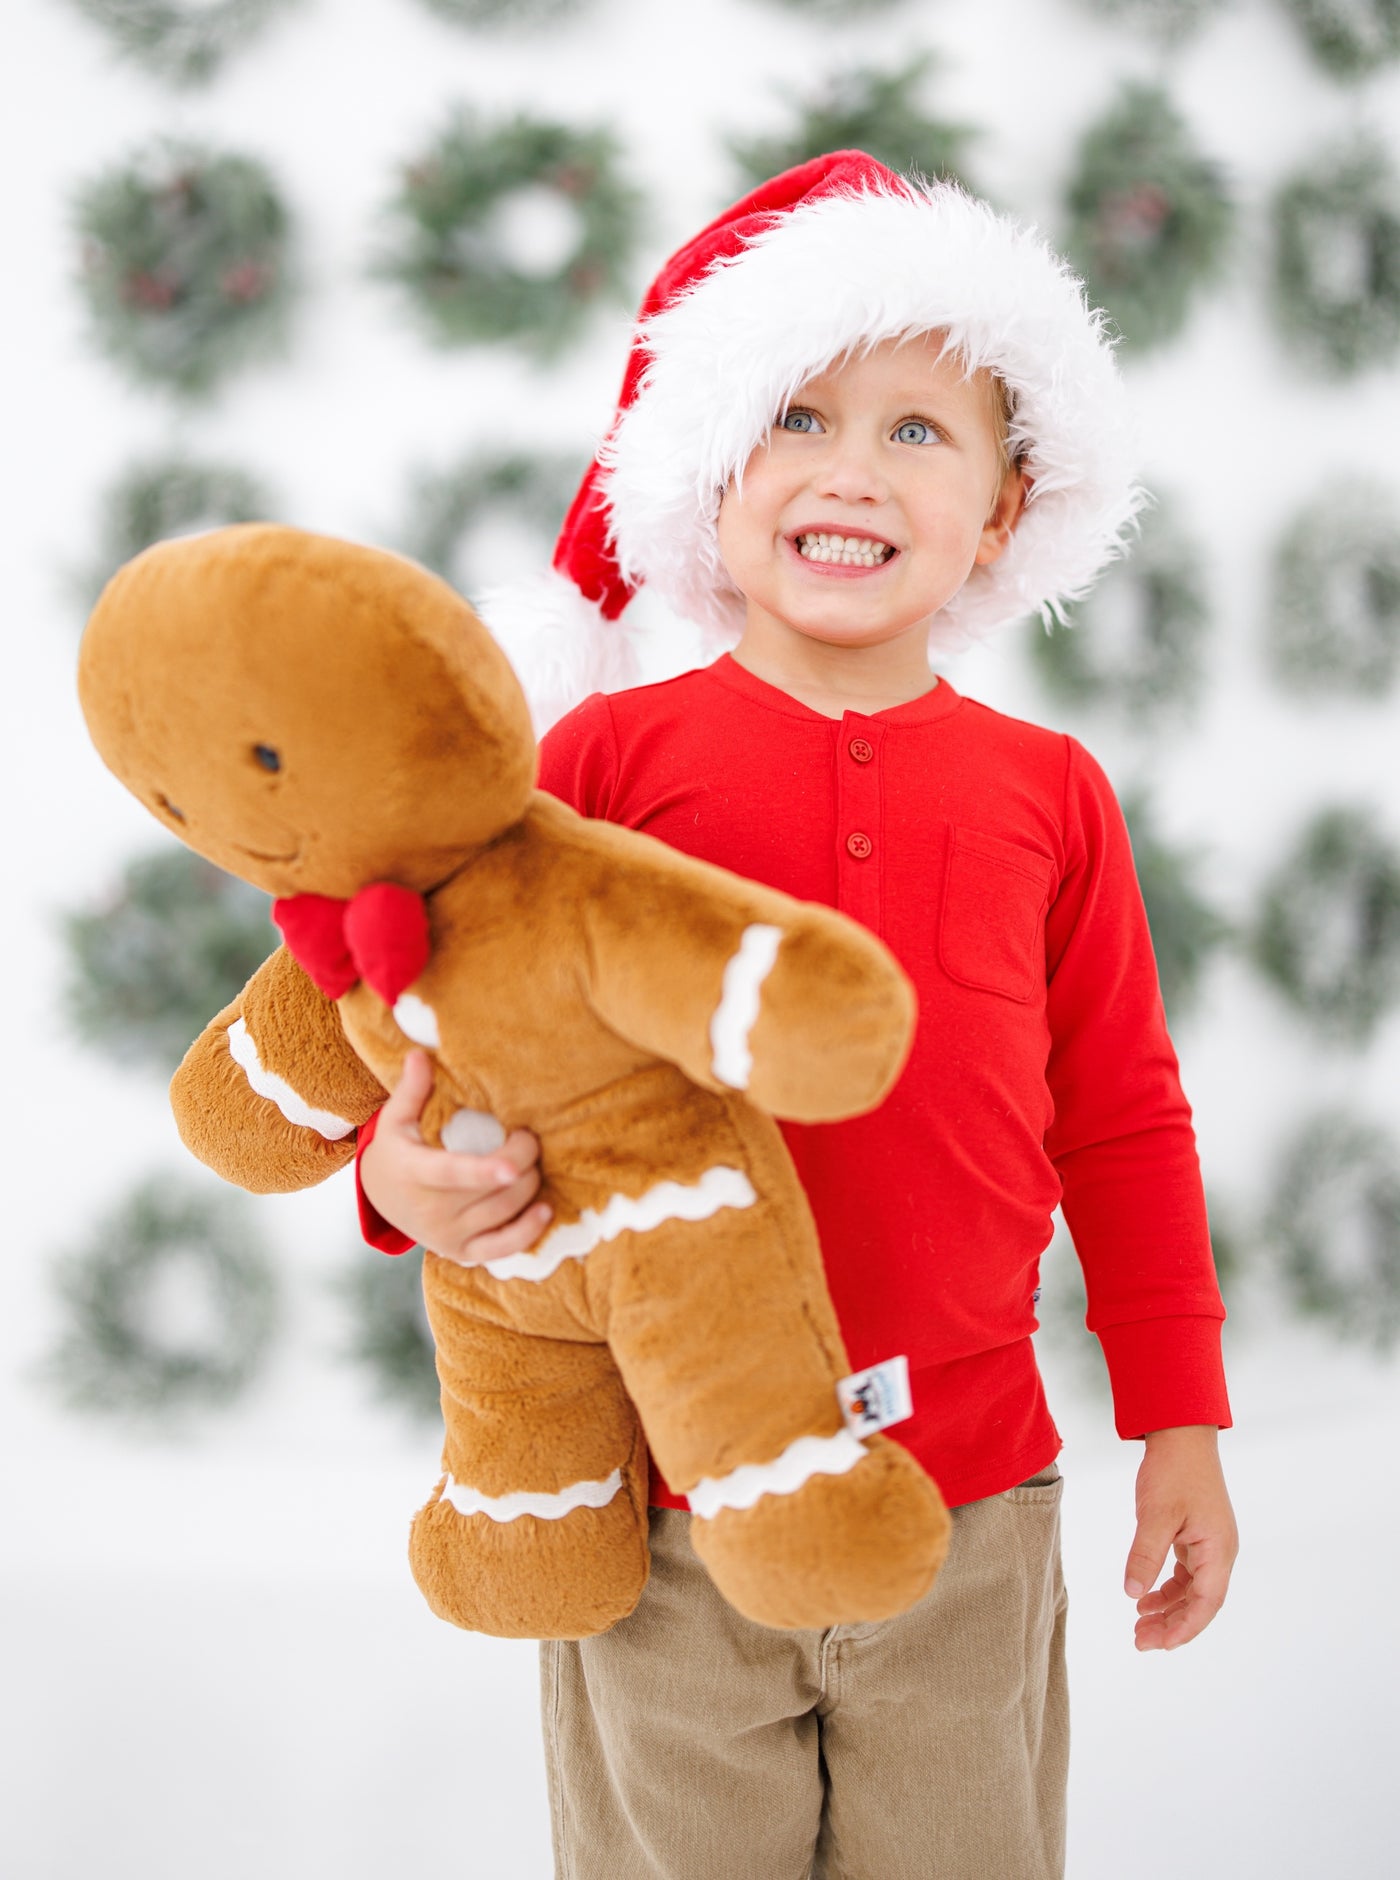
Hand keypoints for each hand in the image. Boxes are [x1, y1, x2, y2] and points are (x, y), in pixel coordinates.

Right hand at [360, 1049, 550, 1265]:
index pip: (452, 1174)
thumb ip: (412, 1090)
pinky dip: (527, 1231)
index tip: (513, 1166)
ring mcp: (447, 1236)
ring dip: (529, 1186)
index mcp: (414, 1174)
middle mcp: (431, 1211)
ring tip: (533, 1162)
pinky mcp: (462, 1253)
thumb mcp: (395, 1120)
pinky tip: (545, 1209)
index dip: (484, 1172)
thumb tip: (419, 1054)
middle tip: (530, 1137)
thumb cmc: (396, 1150)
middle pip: (490, 1191)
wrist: (381, 1199)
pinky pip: (502, 1249)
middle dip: (521, 1161)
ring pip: (503, 1213)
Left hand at [1124, 1425, 1237, 1651]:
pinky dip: (1166, 1588)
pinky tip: (1143, 1597)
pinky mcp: (1197, 1536)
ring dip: (1168, 1609)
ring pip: (1192, 1590)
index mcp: (1218, 1549)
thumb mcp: (1155, 1514)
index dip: (1185, 1628)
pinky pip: (1185, 1573)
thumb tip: (1132, 1593)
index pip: (1207, 1602)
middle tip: (1140, 1641)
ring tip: (1138, 1625)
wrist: (1181, 1435)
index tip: (1159, 1645)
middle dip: (1172, 1625)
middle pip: (1200, 1602)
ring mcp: (1209, 1544)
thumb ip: (1145, 1555)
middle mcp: (1219, 1552)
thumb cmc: (1173, 1471)